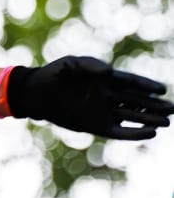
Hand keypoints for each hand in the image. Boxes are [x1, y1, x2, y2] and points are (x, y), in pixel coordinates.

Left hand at [8, 56, 173, 139]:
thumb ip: (89, 64)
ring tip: (167, 122)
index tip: (162, 89)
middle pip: (137, 100)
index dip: (146, 86)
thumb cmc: (53, 74)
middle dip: (156, 104)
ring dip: (150, 119)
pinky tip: (150, 133)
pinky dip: (135, 133)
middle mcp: (108, 96)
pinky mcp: (97, 126)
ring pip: (133, 116)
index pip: (131, 82)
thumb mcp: (70, 64)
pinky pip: (121, 132)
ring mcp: (104, 111)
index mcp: (104, 79)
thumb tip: (109, 71)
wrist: (37, 93)